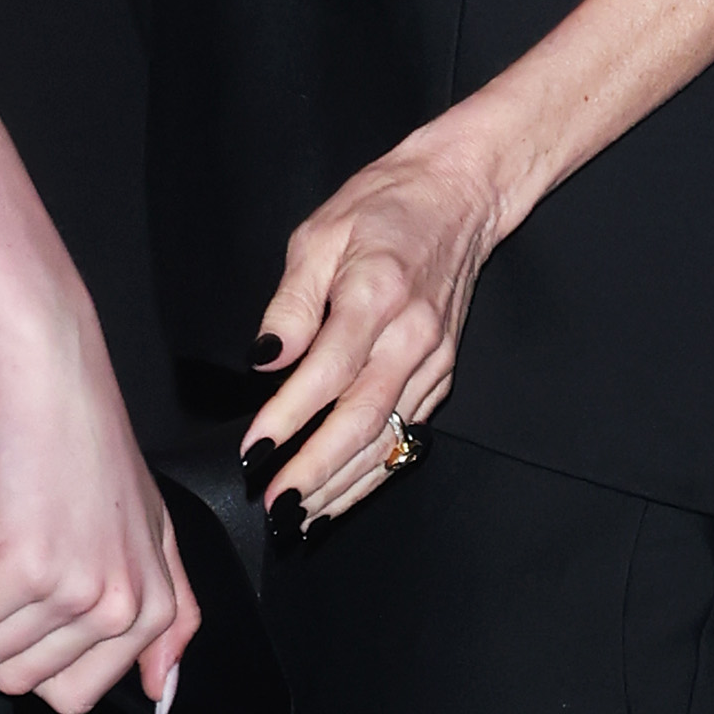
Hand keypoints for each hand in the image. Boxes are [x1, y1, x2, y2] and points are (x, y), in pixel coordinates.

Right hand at [0, 294, 195, 713]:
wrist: (50, 365)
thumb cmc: (87, 432)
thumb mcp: (150, 527)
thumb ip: (169, 613)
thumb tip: (161, 689)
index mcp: (154, 605)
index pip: (77, 696)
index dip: (29, 659)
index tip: (16, 616)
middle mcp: (123, 605)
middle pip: (23, 683)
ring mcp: (79, 589)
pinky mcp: (28, 565)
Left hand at [239, 118, 502, 530]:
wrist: (459, 196)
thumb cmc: (383, 209)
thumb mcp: (318, 234)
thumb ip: (291, 303)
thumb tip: (267, 359)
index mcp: (377, 294)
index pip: (327, 372)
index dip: (288, 417)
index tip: (254, 450)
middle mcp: (412, 335)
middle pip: (364, 420)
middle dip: (318, 470)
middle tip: (277, 504)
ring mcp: (434, 359)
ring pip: (390, 438)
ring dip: (346, 484)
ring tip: (303, 517)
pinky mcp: (443, 373)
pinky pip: (408, 433)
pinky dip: (375, 469)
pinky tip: (343, 492)